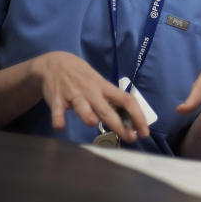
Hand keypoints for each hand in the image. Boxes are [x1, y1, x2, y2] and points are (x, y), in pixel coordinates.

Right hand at [30, 51, 149, 141]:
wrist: (56, 63)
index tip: (144, 131)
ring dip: (87, 114)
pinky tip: (59, 126)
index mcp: (105, 88)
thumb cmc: (83, 78)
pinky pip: (57, 109)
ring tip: (92, 123)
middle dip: (119, 125)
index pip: (127, 100)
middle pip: (107, 109)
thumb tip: (127, 120)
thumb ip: (109, 101)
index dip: (138, 115)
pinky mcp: (56, 98)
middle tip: (130, 138)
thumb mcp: (99, 84)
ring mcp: (74, 94)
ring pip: (82, 106)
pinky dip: (58, 118)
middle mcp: (92, 91)